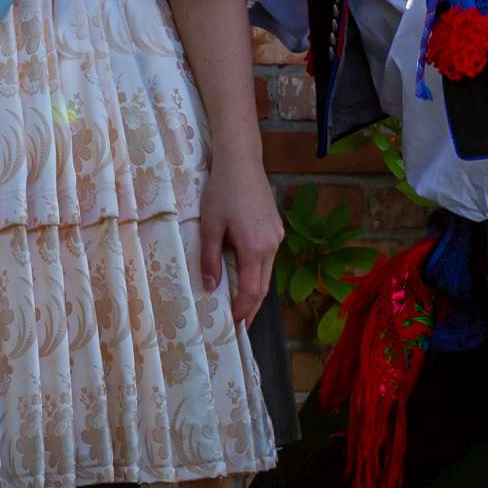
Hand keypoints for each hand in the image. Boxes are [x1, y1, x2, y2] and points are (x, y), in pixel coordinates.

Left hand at [194, 162, 282, 329]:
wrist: (242, 162)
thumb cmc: (222, 191)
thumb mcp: (210, 225)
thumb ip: (210, 258)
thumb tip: (210, 286)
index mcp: (254, 248)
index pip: (252, 290)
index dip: (243, 310)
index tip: (234, 324)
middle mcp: (271, 246)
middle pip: (264, 286)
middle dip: (252, 307)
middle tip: (240, 324)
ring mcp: (277, 236)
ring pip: (268, 273)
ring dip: (256, 291)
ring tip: (242, 305)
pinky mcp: (276, 228)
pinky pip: (269, 258)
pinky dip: (259, 273)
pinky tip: (247, 276)